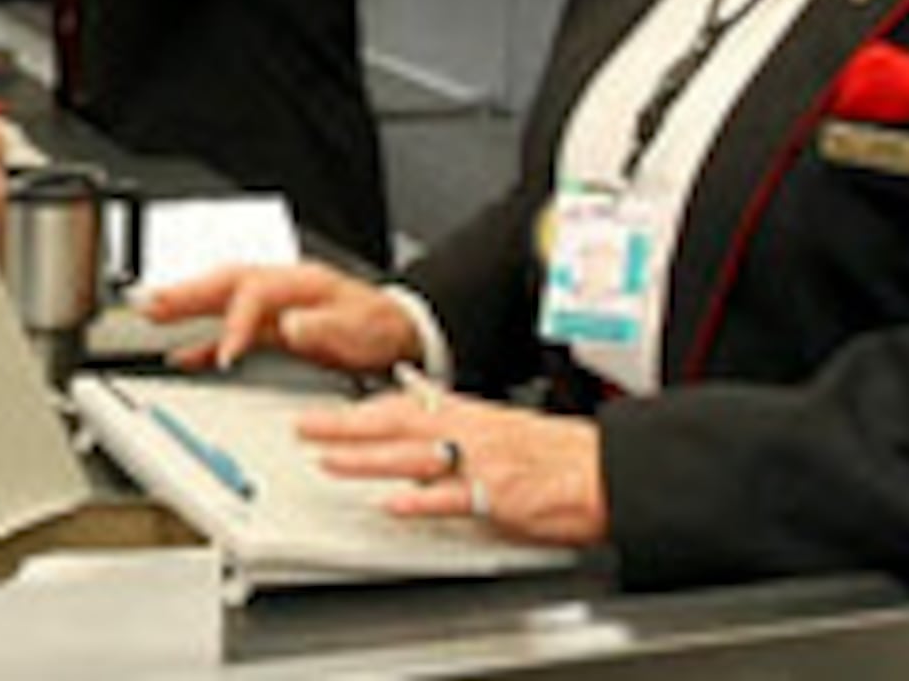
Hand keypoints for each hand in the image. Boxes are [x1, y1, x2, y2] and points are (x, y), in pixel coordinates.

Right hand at [134, 261, 416, 372]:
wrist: (396, 331)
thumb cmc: (379, 327)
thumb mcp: (360, 329)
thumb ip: (325, 327)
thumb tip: (291, 325)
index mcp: (301, 282)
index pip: (255, 293)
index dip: (236, 322)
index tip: (227, 354)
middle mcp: (283, 287)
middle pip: (227, 282)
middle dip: (189, 292)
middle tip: (155, 305)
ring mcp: (275, 305)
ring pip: (222, 298)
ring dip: (187, 305)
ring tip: (152, 314)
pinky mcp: (273, 326)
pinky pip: (231, 326)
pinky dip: (205, 339)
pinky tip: (184, 354)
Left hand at [296, 390, 609, 547]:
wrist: (603, 470)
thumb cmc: (559, 454)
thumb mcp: (502, 424)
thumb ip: (458, 418)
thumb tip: (421, 404)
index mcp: (469, 415)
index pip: (405, 405)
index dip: (362, 408)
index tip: (327, 410)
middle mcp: (469, 434)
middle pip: (396, 423)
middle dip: (345, 425)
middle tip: (304, 427)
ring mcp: (481, 465)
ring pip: (413, 456)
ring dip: (367, 458)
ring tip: (328, 460)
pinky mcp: (498, 497)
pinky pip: (453, 498)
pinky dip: (422, 501)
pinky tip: (394, 504)